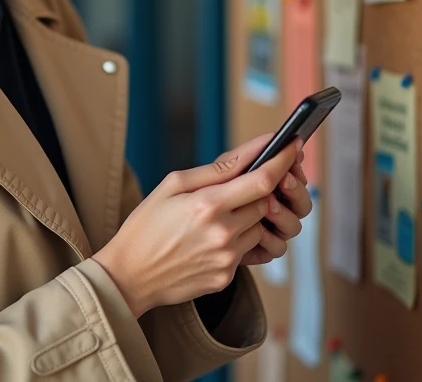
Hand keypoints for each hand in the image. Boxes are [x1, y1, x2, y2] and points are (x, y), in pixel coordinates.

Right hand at [93, 133, 300, 318]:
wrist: (129, 276)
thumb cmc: (146, 225)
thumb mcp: (172, 186)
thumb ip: (216, 170)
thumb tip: (251, 152)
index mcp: (207, 204)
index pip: (262, 179)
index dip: (282, 160)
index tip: (293, 145)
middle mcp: (222, 233)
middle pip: (264, 202)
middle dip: (258, 190)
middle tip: (239, 185)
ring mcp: (226, 259)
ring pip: (258, 227)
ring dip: (247, 217)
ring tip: (215, 216)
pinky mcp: (226, 277)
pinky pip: (246, 251)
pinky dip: (236, 239)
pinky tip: (208, 239)